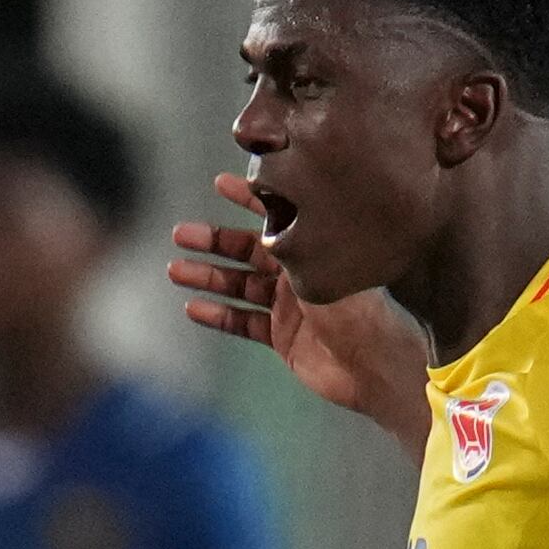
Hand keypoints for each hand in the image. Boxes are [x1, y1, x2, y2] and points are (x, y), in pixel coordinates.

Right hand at [168, 175, 431, 445]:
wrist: (373, 365)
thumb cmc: (359, 311)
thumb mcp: (320, 267)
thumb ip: (290, 242)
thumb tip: (268, 207)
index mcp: (312, 250)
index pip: (274, 217)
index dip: (248, 198)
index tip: (220, 183)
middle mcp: (297, 275)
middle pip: (247, 253)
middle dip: (213, 243)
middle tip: (181, 234)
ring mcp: (288, 307)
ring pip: (239, 288)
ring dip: (208, 278)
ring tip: (176, 270)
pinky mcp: (282, 337)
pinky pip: (243, 322)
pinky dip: (219, 316)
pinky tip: (194, 308)